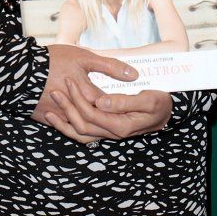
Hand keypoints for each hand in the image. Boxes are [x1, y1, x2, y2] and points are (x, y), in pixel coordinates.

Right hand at [31, 44, 138, 142]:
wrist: (21, 70)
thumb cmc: (54, 61)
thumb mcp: (84, 58)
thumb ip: (111, 67)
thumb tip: (135, 74)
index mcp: (89, 95)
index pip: (113, 108)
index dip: (125, 106)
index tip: (134, 103)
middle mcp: (78, 112)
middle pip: (101, 122)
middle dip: (113, 119)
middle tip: (125, 115)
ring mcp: (63, 119)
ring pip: (85, 131)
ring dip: (96, 126)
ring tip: (106, 120)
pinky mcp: (50, 121)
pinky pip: (68, 130)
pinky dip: (78, 128)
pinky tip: (85, 122)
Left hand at [41, 81, 171, 143]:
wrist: (167, 112)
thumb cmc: (160, 102)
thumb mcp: (148, 99)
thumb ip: (124, 101)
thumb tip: (101, 102)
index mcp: (121, 125)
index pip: (92, 114)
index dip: (78, 99)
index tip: (69, 80)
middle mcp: (112, 133)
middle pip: (82, 126)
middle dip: (66, 109)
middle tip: (55, 90)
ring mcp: (108, 133)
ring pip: (80, 134)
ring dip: (64, 122)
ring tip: (49, 110)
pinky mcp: (106, 129)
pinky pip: (84, 133)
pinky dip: (70, 127)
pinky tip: (60, 117)